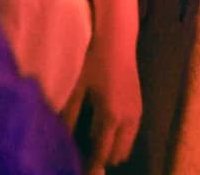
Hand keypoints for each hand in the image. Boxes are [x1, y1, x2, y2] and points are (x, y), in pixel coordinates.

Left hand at [62, 40, 142, 172]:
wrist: (117, 38)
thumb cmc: (94, 59)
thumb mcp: (77, 86)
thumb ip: (68, 114)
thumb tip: (59, 138)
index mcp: (111, 116)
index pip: (102, 154)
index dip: (91, 166)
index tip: (79, 170)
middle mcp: (128, 120)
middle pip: (117, 155)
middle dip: (102, 159)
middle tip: (84, 157)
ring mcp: (136, 113)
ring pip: (126, 146)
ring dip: (112, 150)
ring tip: (93, 145)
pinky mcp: (139, 106)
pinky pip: (131, 134)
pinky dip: (120, 139)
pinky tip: (105, 130)